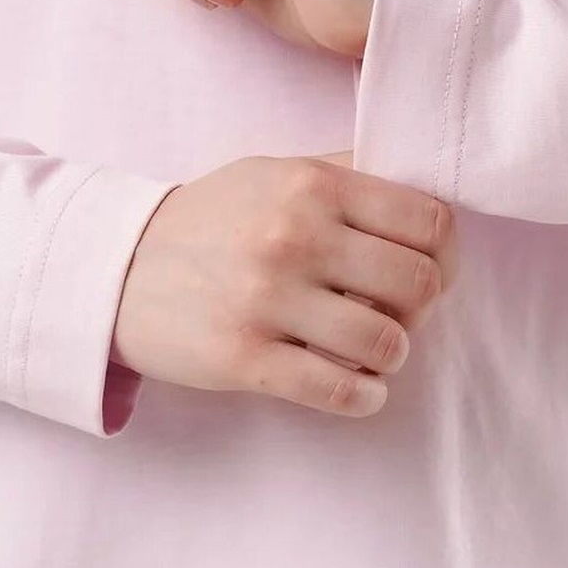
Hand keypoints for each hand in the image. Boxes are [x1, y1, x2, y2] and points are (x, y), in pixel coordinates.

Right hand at [112, 155, 454, 417]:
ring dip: (391, 355)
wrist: (120, 266)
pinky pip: (338, 390)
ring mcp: (268, 298)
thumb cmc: (215, 218)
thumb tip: (427, 193)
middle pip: (420, 285)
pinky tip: (358, 388)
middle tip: (397, 315)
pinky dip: (365, 396)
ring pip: (386, 343)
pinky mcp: (244, 356)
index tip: (432, 272)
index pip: (431, 221)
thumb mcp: (277, 171)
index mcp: (313, 184)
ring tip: (371, 350)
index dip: (447, 255)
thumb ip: (349, 174)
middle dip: (422, 310)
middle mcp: (295, 235)